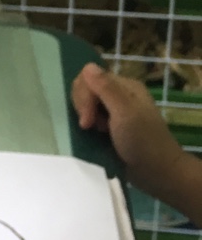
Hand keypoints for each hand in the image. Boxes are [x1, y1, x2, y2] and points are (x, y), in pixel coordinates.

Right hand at [72, 62, 187, 200]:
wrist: (157, 173)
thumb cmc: (142, 142)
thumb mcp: (124, 113)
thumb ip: (106, 89)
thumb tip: (87, 66)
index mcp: (125, 86)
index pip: (90, 77)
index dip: (83, 96)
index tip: (87, 121)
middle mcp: (120, 94)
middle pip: (86, 88)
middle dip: (83, 106)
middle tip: (88, 127)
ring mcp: (115, 110)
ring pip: (87, 102)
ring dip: (85, 116)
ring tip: (93, 132)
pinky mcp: (111, 126)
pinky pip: (91, 117)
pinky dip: (88, 124)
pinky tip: (92, 134)